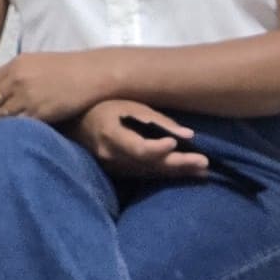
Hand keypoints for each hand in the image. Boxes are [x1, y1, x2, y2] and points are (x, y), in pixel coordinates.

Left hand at [0, 51, 116, 127]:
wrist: (95, 73)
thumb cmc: (74, 70)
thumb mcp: (41, 63)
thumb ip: (22, 74)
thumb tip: (11, 90)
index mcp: (16, 64)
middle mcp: (17, 79)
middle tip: (3, 122)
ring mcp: (26, 96)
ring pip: (1, 116)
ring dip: (5, 124)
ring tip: (16, 129)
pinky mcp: (38, 111)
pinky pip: (18, 125)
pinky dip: (19, 130)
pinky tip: (28, 132)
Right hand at [80, 98, 207, 180]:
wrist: (75, 126)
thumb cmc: (104, 107)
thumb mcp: (128, 105)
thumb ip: (157, 121)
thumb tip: (188, 135)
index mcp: (111, 135)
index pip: (137, 148)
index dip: (156, 149)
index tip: (174, 144)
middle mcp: (112, 156)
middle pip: (149, 164)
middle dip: (178, 164)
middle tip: (204, 163)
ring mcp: (115, 168)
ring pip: (150, 173)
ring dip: (177, 172)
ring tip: (202, 170)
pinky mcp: (120, 174)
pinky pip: (146, 174)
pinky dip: (166, 173)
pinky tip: (185, 172)